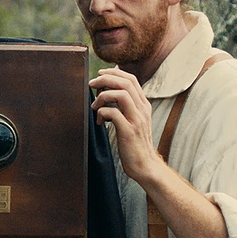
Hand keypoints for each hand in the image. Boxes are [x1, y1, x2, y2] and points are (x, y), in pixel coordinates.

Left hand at [89, 68, 162, 182]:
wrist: (145, 165)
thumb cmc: (134, 143)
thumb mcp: (133, 121)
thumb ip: (125, 107)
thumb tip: (109, 94)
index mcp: (143, 105)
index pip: (131, 79)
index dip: (114, 72)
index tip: (99, 74)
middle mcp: (142, 109)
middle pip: (125, 82)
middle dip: (105, 79)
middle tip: (91, 84)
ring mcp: (137, 119)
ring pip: (121, 94)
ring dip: (102, 96)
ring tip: (94, 106)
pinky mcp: (129, 131)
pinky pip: (114, 113)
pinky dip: (102, 113)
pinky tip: (99, 122)